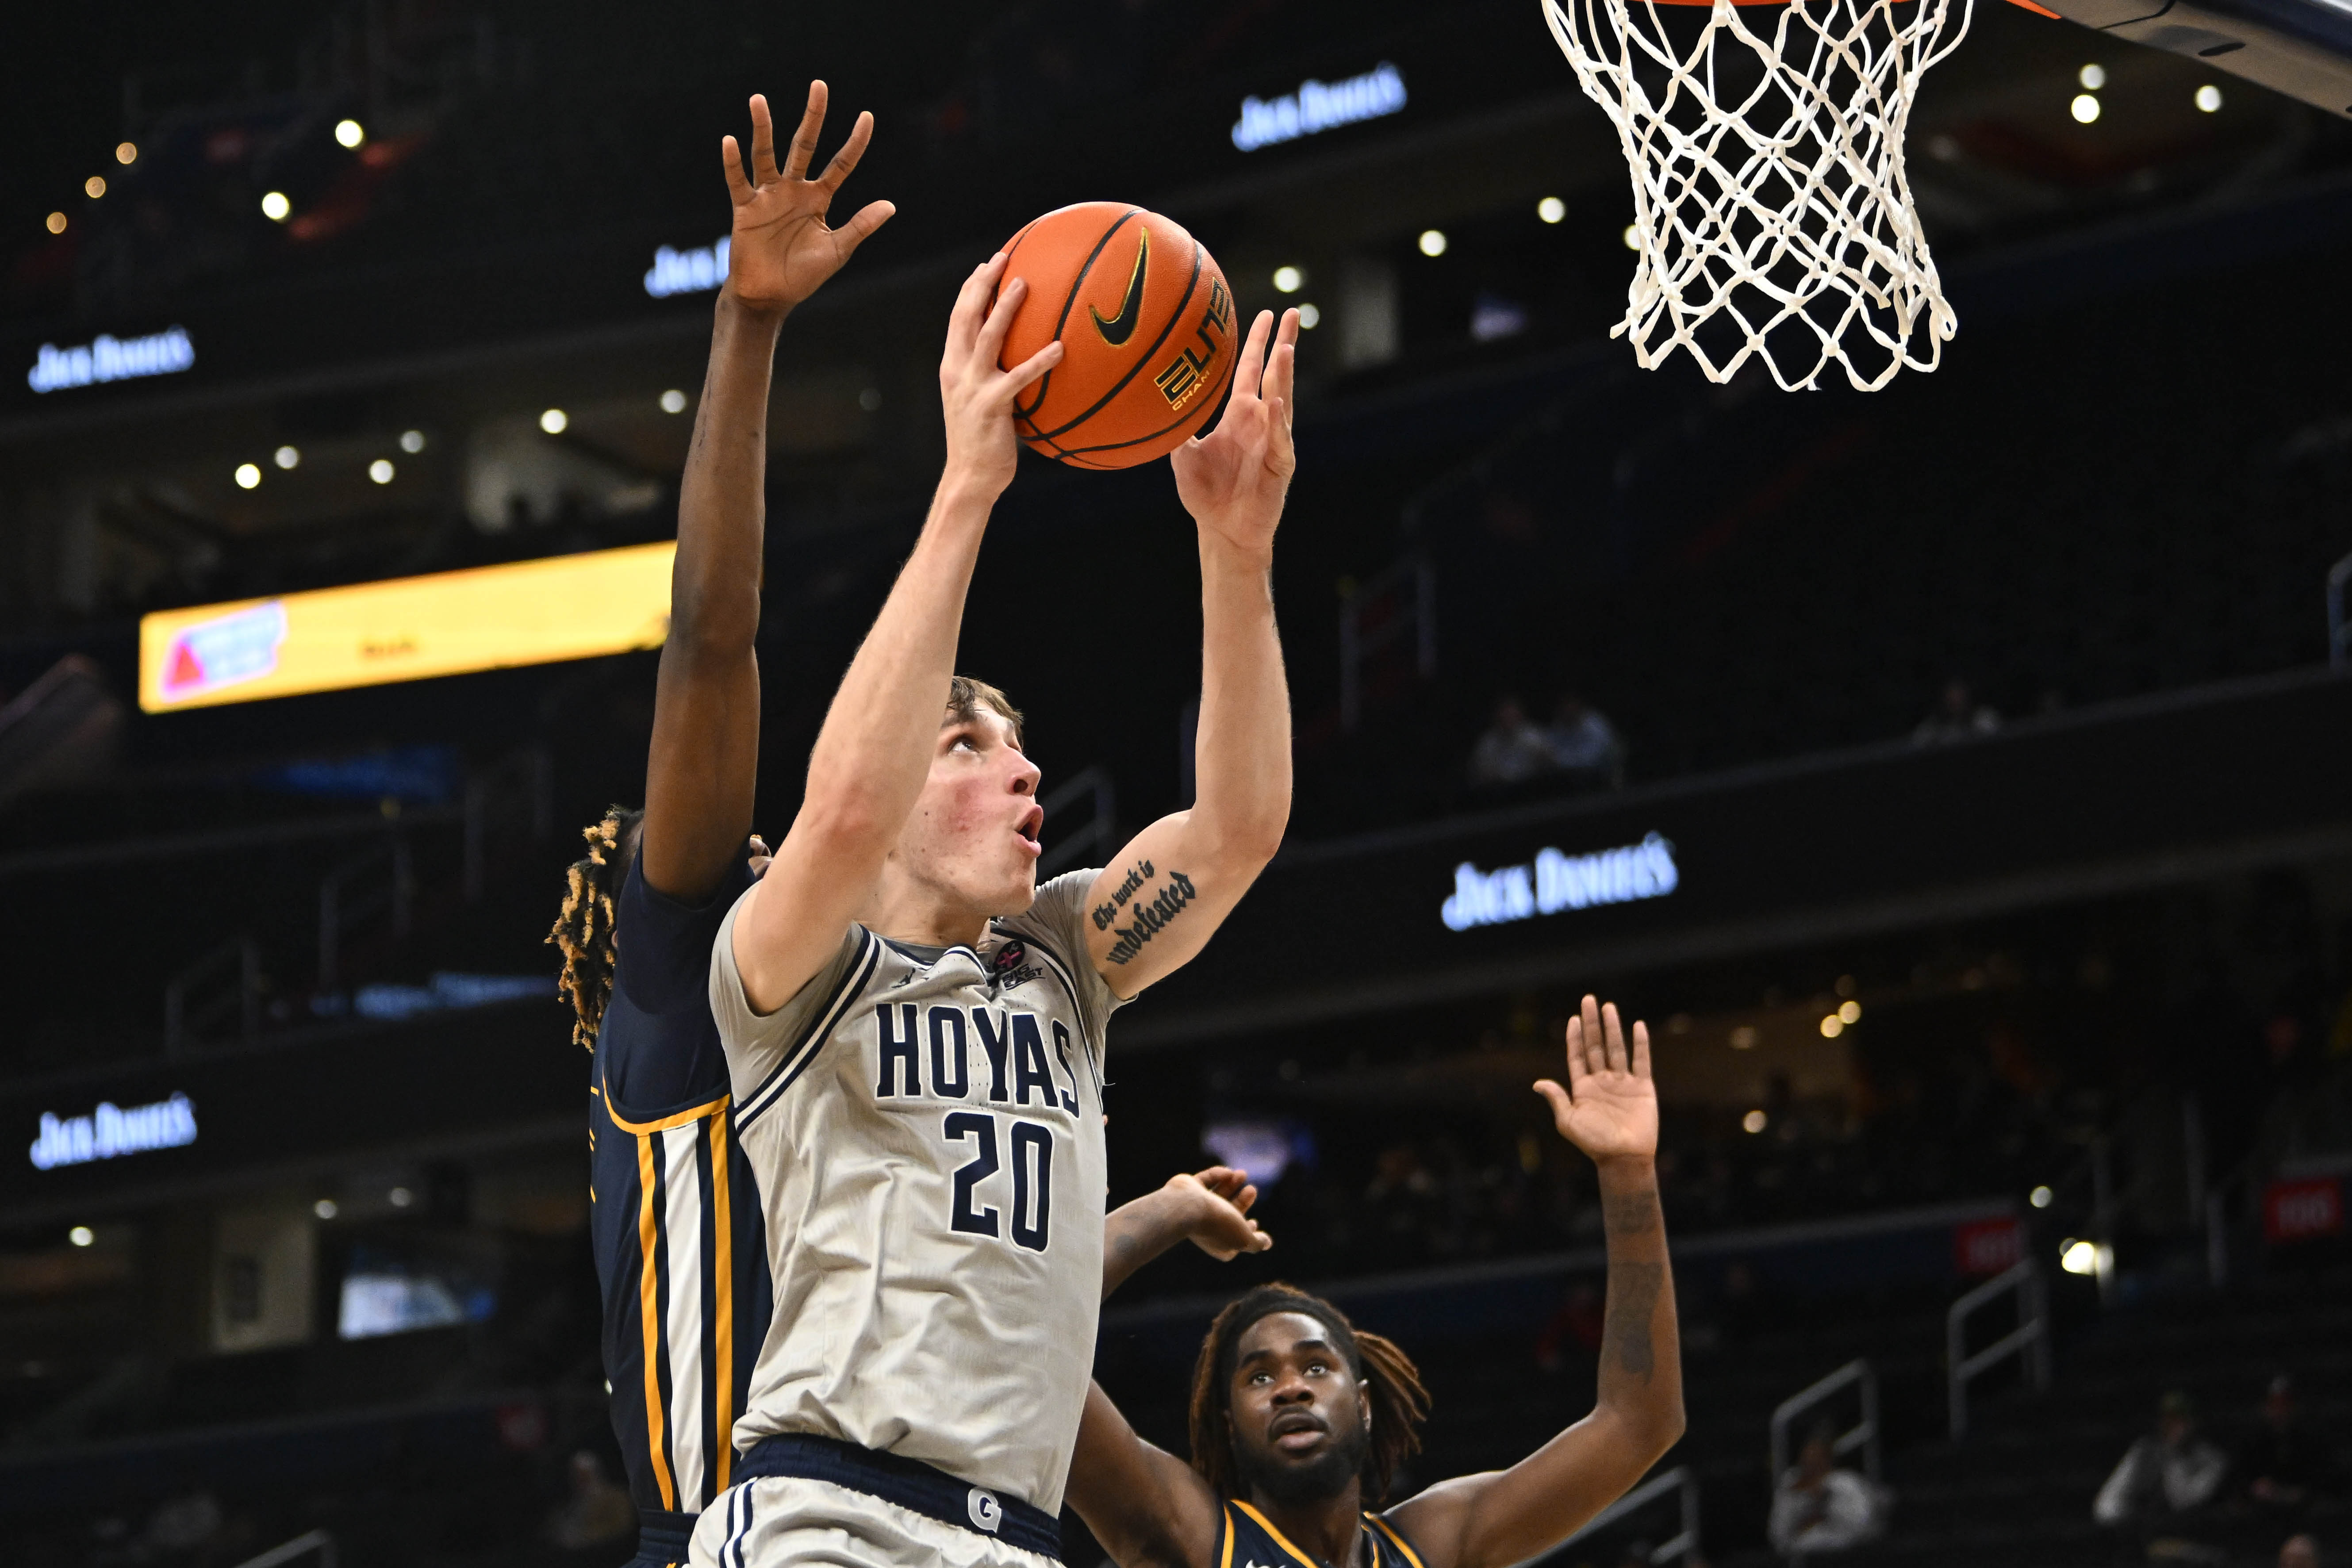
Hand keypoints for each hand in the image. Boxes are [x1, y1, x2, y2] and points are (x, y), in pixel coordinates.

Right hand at [721, 84, 894, 312]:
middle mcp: (794, 190)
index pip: (841, 164)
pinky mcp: (745, 208)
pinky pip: (738, 181)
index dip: (855, 142)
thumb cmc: (803, 276)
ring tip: (758, 100)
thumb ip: (860, 226)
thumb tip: (891, 205)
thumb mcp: (838, 250)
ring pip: (766, 155)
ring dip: (763, 128)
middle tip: (819, 85)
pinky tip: (730, 140)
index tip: (867, 116)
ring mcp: (768, 196)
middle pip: (804, 145)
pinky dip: (733, 163)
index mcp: (819, 199)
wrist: (770, 297)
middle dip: (813, 117)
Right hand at [938, 254, 1061, 497]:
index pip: (958, 318)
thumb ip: (996, 376)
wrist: (970, 477)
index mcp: (953, 366)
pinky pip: (1018, 377)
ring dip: (1004, 308)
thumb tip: (1026, 357)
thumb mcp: (982, 401)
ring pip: (986, 337)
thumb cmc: (983, 441)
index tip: (988, 264)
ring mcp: (972, 387)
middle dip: (981, 283)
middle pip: (965, 316)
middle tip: (1003, 257)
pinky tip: (1061, 348)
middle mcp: (957, 371)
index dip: (971, 288)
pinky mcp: (990, 406)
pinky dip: (1040, 361)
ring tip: (1024, 284)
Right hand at [1167, 1165, 1271, 1260]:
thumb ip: (1256, 1243)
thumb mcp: (1244, 1239)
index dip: (1245, 1231)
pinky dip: (1217, 1175)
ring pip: (1216, 1195)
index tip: (1253, 1223)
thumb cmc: (1217, 1224)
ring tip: (1242, 1174)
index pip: (1233, 1238)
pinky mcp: (1189, 1190)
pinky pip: (1205, 1180)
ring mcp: (1195, 1207)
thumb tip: (1267, 1243)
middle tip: (1252, 1190)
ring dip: (1231, 1184)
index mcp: (1217, 1242)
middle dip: (1242, 1201)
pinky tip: (1228, 1172)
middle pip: (1227, 1213)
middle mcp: (1206, 1225)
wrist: (1187, 1208)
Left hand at [1171, 308, 1297, 561]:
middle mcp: (1260, 422)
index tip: (1267, 314)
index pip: (1251, 370)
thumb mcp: (1182, 455)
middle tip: (1294, 312)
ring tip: (1287, 348)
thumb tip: (1150, 399)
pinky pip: (1280, 440)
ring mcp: (1273, 442)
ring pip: (1282, 401)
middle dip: (1285, 344)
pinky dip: (1277, 422)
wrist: (1222, 531)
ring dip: (1285, 376)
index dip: (1259, 343)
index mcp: (1240, 415)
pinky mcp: (1280, 465)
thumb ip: (1176, 427)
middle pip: (1275, 375)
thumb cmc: (1205, 494)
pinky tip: (1273, 404)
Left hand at [1534, 995, 1658, 1166]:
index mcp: (1583, 1087)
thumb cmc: (1594, 1143)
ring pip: (1616, 1048)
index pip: (1577, 1056)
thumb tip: (1537, 1083)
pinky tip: (1637, 1025)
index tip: (1572, 1018)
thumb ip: (1557, 1099)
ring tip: (1608, 1007)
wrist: (1623, 1159)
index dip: (1574, 1038)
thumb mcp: (1568, 1122)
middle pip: (1596, 1046)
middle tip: (1588, 1000)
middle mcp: (1602, 1081)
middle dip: (1592, 1023)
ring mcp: (1623, 1082)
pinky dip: (1640, 1043)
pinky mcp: (1642, 1087)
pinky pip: (1642, 1061)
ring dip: (1612, 1028)